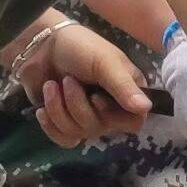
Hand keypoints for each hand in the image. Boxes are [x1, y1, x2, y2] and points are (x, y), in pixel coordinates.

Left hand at [10, 18, 151, 151]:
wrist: (40, 46)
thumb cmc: (80, 48)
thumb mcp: (105, 62)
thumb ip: (124, 86)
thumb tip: (146, 108)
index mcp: (127, 94)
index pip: (134, 122)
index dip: (113, 115)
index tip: (97, 97)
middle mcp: (111, 110)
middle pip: (102, 129)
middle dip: (78, 105)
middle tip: (68, 81)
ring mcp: (87, 119)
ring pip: (80, 134)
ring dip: (59, 109)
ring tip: (51, 86)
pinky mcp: (65, 124)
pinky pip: (65, 140)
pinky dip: (51, 126)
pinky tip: (42, 109)